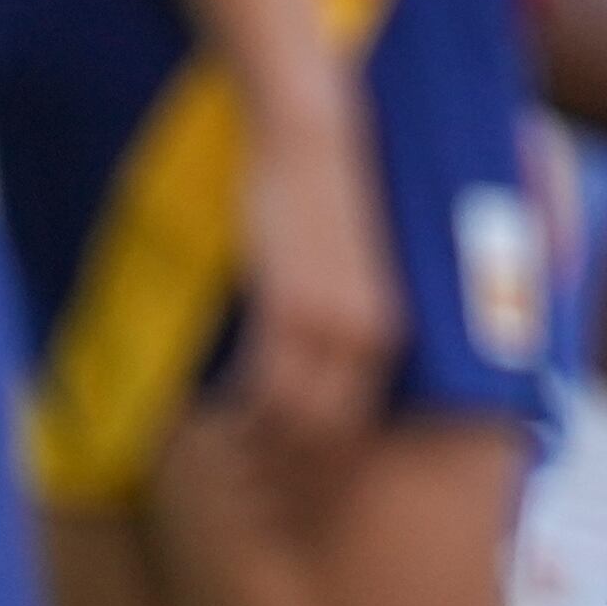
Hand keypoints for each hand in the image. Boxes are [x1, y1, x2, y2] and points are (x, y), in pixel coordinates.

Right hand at [229, 100, 402, 494]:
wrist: (312, 132)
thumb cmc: (322, 194)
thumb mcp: (344, 269)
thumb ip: (337, 315)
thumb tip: (312, 354)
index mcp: (388, 328)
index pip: (360, 422)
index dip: (319, 456)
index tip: (284, 471)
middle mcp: (371, 334)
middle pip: (332, 434)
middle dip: (287, 462)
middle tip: (246, 473)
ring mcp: (333, 323)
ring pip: (297, 418)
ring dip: (258, 441)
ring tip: (227, 447)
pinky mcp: (292, 305)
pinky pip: (268, 384)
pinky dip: (242, 409)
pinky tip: (218, 411)